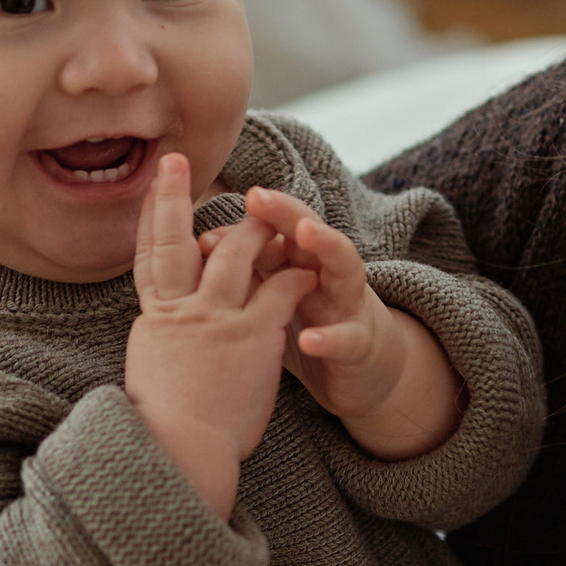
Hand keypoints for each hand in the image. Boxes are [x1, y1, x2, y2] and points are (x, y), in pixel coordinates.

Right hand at [125, 153, 316, 517]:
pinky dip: (294, 274)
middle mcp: (180, 312)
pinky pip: (277, 291)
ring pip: (233, 257)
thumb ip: (162, 345)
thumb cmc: (164, 429)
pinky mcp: (251, 336)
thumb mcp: (153, 374)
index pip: (147, 260)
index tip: (148, 188)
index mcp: (154, 322)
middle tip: (178, 163)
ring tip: (267, 208)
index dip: (146, 220)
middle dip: (174, 198)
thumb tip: (160, 338)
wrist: (178, 452)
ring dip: (252, 229)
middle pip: (176, 241)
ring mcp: (215, 320)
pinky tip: (309, 264)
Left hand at [225, 186, 405, 418]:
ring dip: (327, 244)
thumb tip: (199, 242)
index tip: (205, 238)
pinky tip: (310, 340)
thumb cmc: (311, 323)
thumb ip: (250, 267)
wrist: (366, 369)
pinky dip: (331, 337)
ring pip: (344, 264)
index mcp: (299, 259)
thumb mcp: (277, 292)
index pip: (273, 228)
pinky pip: (348, 336)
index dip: (241, 228)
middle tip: (256, 196)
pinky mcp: (361, 342)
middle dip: (285, 211)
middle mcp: (326, 272)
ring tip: (306, 232)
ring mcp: (348, 303)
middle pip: (308, 230)